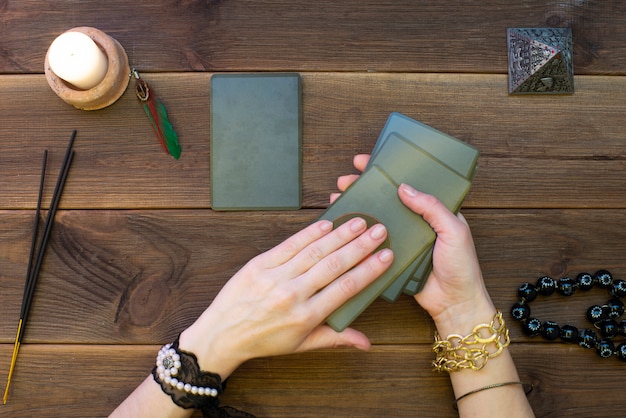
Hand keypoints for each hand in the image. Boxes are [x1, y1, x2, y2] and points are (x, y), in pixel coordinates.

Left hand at [180, 217, 392, 377]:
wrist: (222, 334)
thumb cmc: (264, 340)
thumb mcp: (301, 345)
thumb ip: (335, 339)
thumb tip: (366, 343)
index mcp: (306, 316)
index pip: (345, 288)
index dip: (368, 270)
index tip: (386, 256)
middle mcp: (292, 294)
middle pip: (333, 265)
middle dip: (360, 246)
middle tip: (379, 230)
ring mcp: (275, 277)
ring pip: (314, 251)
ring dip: (339, 234)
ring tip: (358, 221)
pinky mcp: (260, 263)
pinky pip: (289, 245)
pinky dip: (309, 233)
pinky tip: (326, 223)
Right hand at [333, 155, 494, 335]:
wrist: (454, 303)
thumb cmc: (461, 266)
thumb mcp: (454, 230)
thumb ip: (432, 208)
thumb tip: (405, 188)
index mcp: (433, 211)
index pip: (408, 184)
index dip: (387, 171)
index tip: (367, 161)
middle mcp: (415, 222)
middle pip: (386, 199)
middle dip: (364, 187)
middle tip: (344, 180)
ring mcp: (402, 239)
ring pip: (376, 218)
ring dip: (358, 208)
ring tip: (339, 198)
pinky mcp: (392, 257)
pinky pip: (373, 242)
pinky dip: (359, 234)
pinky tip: (344, 227)